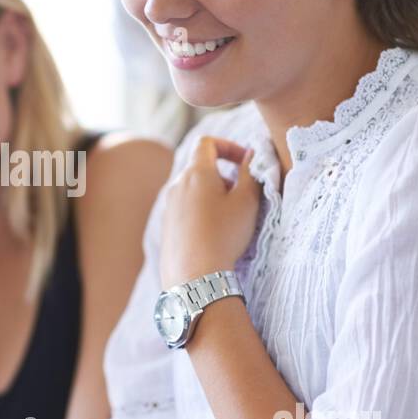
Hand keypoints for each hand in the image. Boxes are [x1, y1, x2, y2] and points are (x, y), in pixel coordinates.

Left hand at [160, 136, 260, 288]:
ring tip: (229, 218)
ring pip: (193, 189)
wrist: (194, 275)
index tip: (244, 161)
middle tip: (242, 196)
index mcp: (196, 173)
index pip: (207, 143)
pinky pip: (185, 209)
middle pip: (200, 167)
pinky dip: (201, 212)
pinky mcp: (166, 226)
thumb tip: (251, 155)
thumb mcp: (247, 201)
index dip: (228, 146)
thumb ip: (251, 172)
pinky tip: (213, 234)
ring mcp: (169, 206)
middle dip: (224, 175)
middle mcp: (177, 185)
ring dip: (213, 195)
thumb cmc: (224, 234)